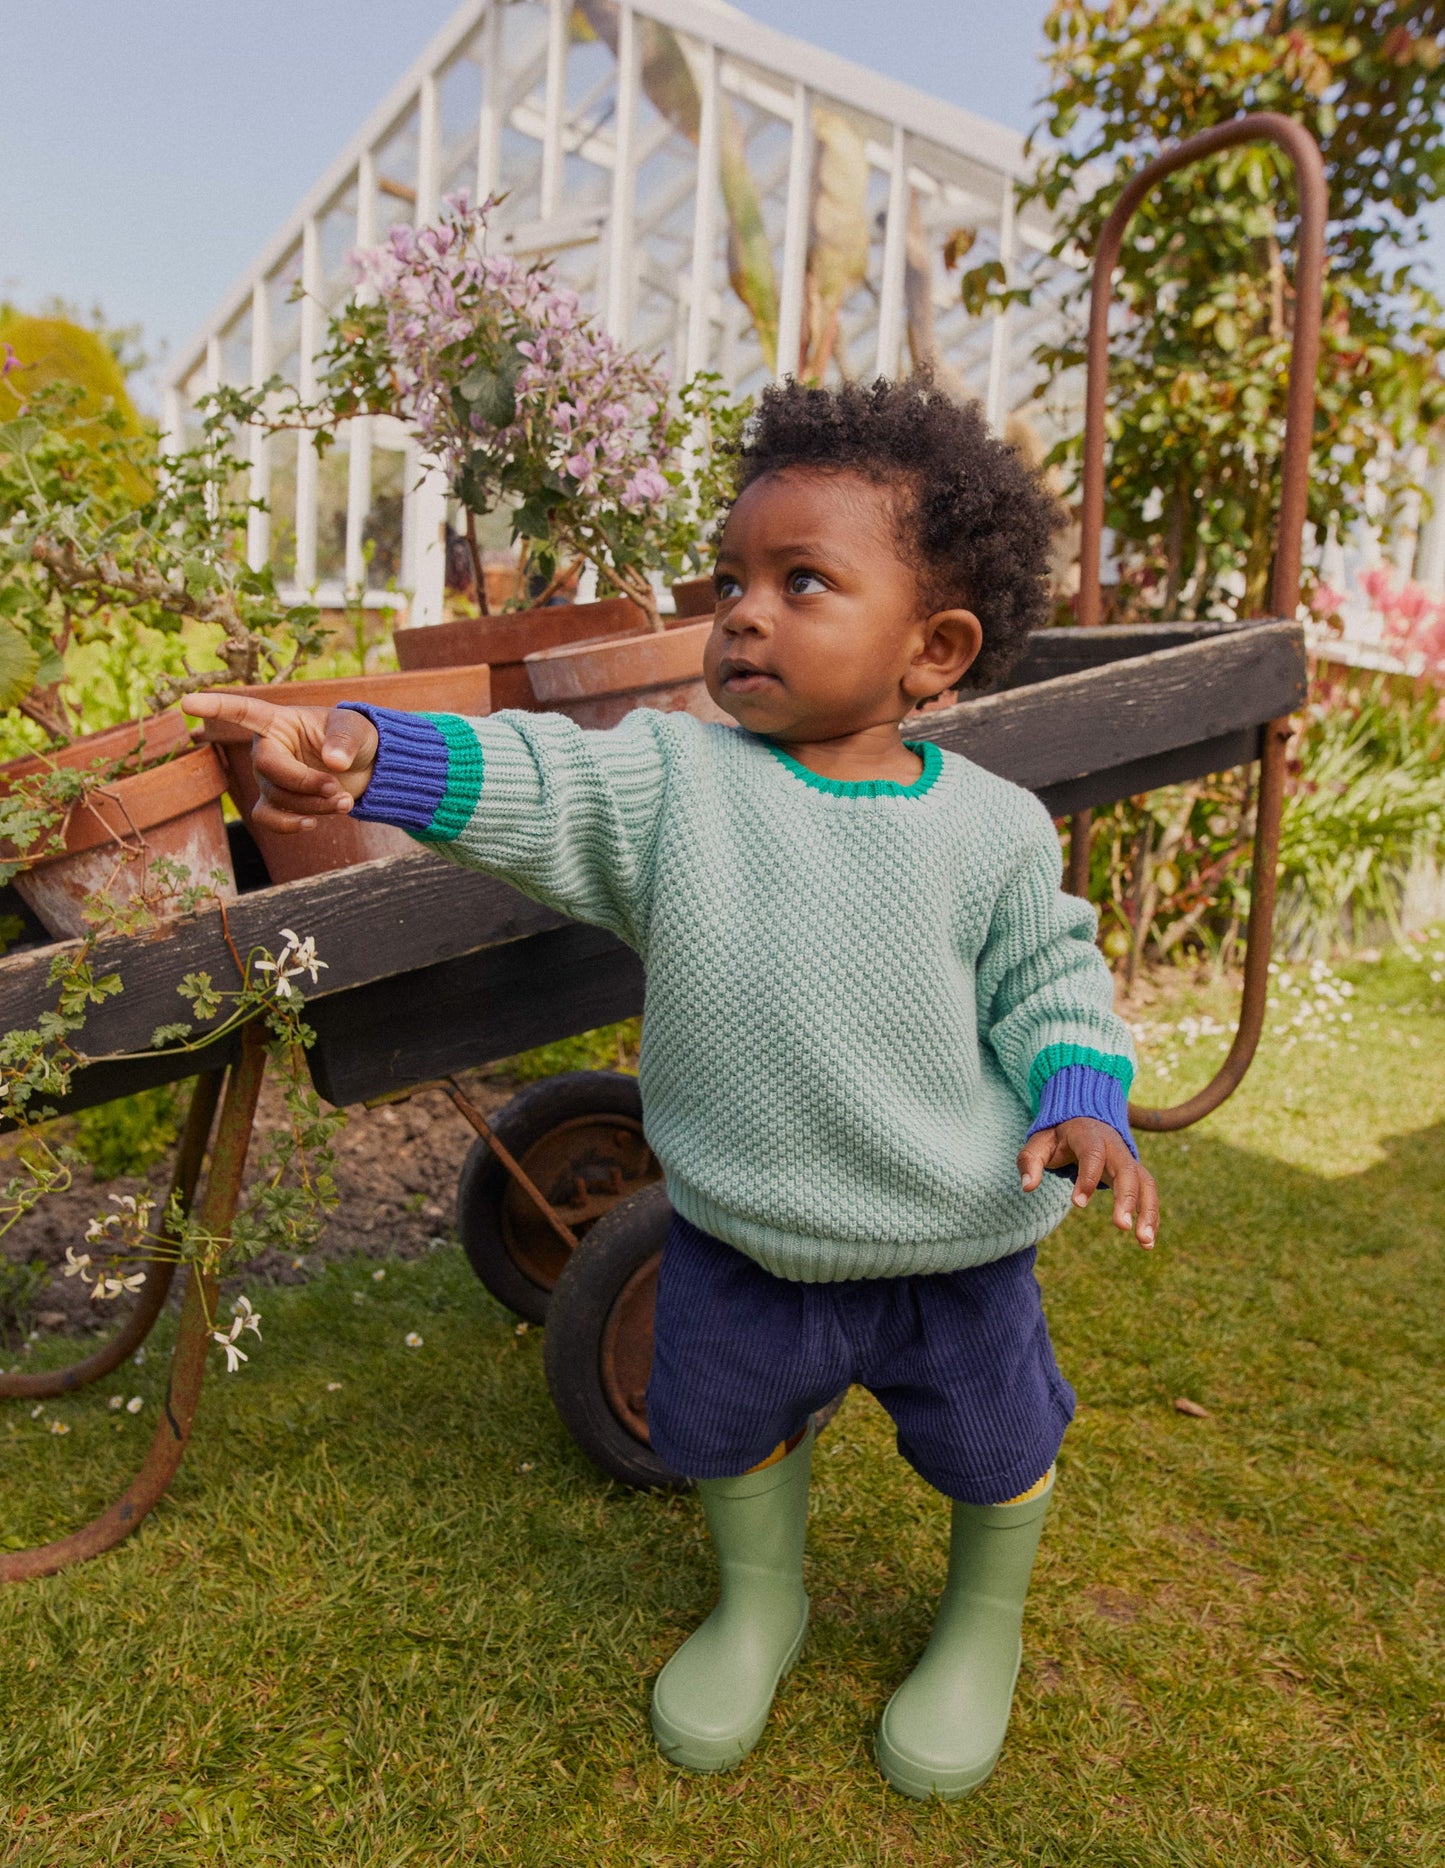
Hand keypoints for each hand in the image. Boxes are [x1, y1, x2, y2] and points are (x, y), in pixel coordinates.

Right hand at [184, 693, 379, 834]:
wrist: (364, 767)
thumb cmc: (354, 738)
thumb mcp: (356, 730)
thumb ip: (344, 742)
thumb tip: (333, 763)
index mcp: (278, 721)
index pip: (243, 712)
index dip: (216, 707)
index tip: (186, 703)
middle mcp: (266, 749)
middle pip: (269, 769)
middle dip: (304, 783)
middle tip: (337, 789)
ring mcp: (268, 779)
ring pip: (277, 798)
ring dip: (312, 805)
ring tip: (345, 801)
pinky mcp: (277, 804)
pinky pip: (269, 819)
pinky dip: (290, 825)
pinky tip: (313, 823)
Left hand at [1017, 1117, 1157, 1247]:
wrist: (1084, 1120)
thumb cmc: (1058, 1138)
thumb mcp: (1038, 1143)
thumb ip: (1030, 1162)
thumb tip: (1027, 1187)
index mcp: (1089, 1137)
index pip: (1092, 1155)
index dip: (1087, 1178)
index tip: (1078, 1204)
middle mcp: (1115, 1148)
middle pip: (1127, 1171)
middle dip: (1127, 1198)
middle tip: (1121, 1226)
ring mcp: (1128, 1161)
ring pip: (1146, 1183)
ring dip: (1148, 1212)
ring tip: (1145, 1242)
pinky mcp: (1136, 1174)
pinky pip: (1149, 1194)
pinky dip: (1152, 1217)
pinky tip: (1148, 1243)